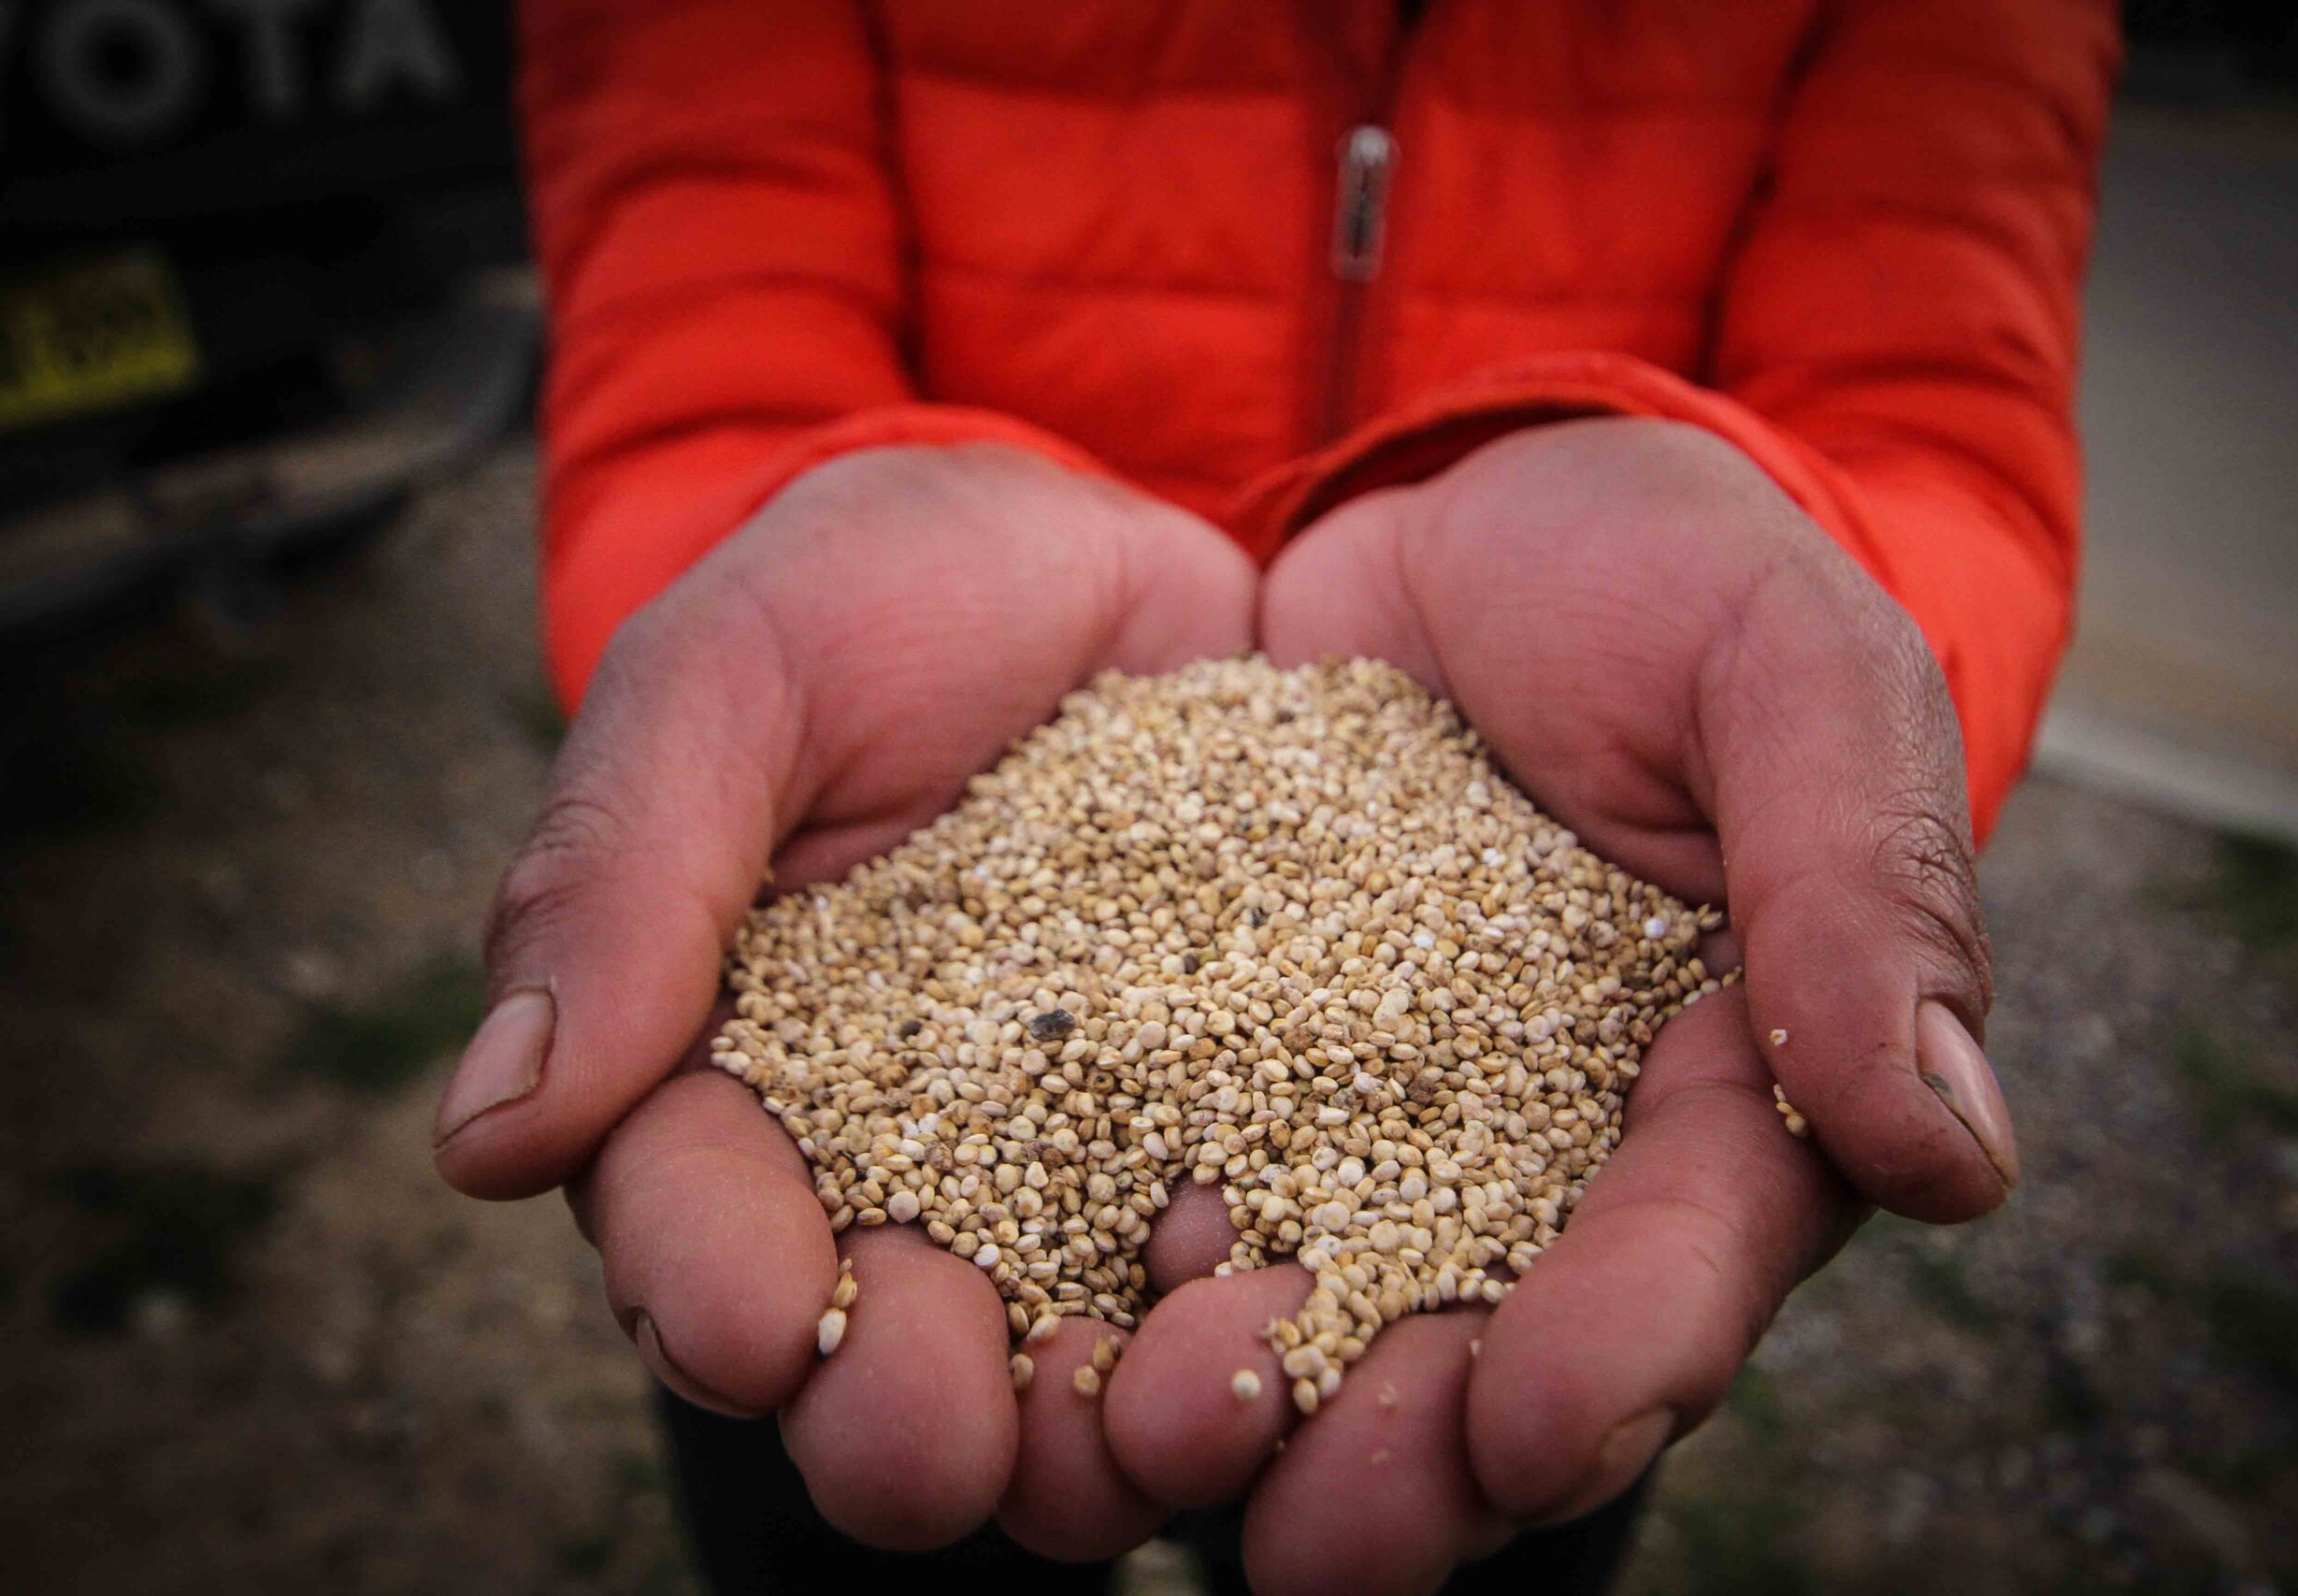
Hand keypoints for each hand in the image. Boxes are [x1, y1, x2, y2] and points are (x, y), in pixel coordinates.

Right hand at [432, 444, 1256, 1555]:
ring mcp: (1081, 1158)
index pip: (691, 1223)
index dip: (713, 1291)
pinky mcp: (1236, 1120)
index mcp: (731, 1078)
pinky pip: (1251, 1245)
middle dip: (898, 1418)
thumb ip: (616, 878)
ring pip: (1069, 1348)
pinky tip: (1306, 1320)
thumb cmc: (869, 594)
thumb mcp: (731, 678)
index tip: (757, 1328)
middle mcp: (900, 1161)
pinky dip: (1272, 1307)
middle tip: (936, 1447)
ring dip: (1098, 1426)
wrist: (1092, 545)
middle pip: (881, 1343)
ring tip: (1161, 1416)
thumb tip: (484, 1135)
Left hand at [1097, 418, 2012, 1591]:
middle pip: (1494, 1332)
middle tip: (1313, 1547)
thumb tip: (1959, 1155)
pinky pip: (1165, 1165)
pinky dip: (1112, 1251)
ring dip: (1250, 1405)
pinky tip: (1047, 1327)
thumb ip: (1861, 883)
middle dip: (1413, 1451)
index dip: (1624, 1347)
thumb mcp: (1789, 669)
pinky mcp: (1224, 1051)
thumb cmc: (1668, 579)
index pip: (1692, 1248)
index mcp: (1722, 1082)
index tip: (1535, 1419)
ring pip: (1320, 1294)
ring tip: (1156, 1463)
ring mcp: (1371, 1109)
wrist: (1467, 509)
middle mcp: (1544, 1141)